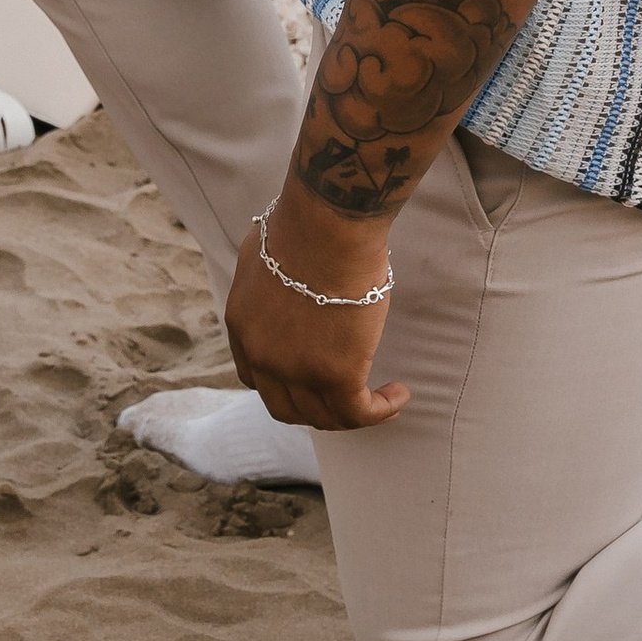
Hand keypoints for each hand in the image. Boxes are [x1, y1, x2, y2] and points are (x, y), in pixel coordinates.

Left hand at [224, 184, 408, 433]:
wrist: (327, 226)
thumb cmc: (303, 224)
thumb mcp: (262, 253)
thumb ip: (266, 278)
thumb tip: (280, 274)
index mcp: (243, 327)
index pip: (255, 376)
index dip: (283, 384)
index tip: (308, 378)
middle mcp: (262, 357)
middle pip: (285, 406)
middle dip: (314, 408)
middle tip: (342, 396)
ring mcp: (296, 371)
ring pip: (323, 416)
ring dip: (351, 414)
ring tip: (381, 400)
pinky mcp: (336, 375)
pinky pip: (359, 411)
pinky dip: (381, 411)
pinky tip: (398, 396)